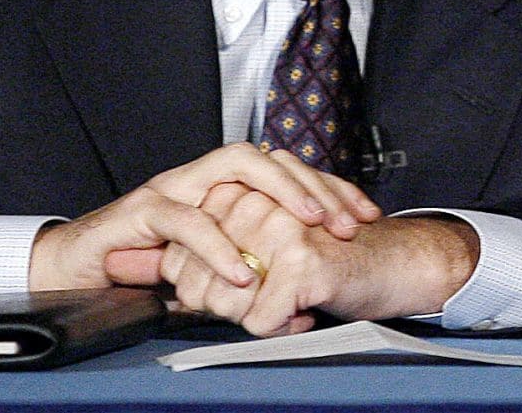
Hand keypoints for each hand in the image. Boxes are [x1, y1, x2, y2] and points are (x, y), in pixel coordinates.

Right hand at [28, 143, 383, 292]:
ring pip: (235, 166)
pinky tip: (242, 267)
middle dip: (316, 184)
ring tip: (311, 224)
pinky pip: (186, 220)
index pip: (288, 170)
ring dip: (279, 192)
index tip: (367, 213)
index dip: (331, 187)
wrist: (73, 272)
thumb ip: (251, 273)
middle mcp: (202, 178)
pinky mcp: (142, 212)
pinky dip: (217, 243)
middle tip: (347, 219)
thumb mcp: (211, 270)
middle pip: (270, 158)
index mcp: (224, 187)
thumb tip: (303, 304)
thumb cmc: (144, 268)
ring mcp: (173, 188)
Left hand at [159, 187, 483, 336]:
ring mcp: (278, 230)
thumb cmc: (327, 255)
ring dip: (257, 316)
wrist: (395, 261)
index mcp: (239, 194)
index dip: (202, 289)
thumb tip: (126, 266)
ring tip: (290, 302)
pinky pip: (261, 321)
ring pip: (227, 304)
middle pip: (198, 284)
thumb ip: (201, 247)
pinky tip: (306, 310)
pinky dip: (282, 327)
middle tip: (269, 298)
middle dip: (227, 307)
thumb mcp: (260, 241)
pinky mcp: (301, 262)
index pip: (178, 257)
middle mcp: (254, 204)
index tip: (242, 288)